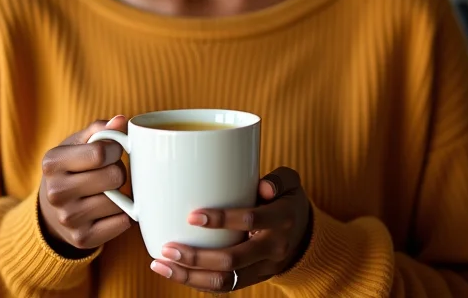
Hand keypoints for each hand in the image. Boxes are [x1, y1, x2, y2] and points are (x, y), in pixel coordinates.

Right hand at [38, 115, 134, 254]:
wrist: (52, 211)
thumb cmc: (71, 168)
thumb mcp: (77, 144)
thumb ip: (100, 129)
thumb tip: (121, 120)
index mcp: (53, 162)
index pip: (100, 152)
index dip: (115, 149)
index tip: (113, 150)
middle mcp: (56, 192)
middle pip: (113, 176)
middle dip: (119, 170)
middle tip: (110, 172)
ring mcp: (68, 219)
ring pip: (119, 201)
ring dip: (121, 194)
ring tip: (108, 190)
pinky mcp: (82, 239)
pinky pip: (122, 222)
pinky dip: (123, 214)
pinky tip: (110, 209)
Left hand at [150, 167, 310, 292]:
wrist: (305, 237)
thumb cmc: (288, 200)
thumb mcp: (291, 183)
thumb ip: (278, 179)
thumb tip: (263, 186)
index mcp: (281, 219)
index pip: (250, 221)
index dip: (222, 219)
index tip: (192, 216)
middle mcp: (272, 248)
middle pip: (232, 261)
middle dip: (197, 257)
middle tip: (168, 247)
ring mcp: (262, 269)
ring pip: (225, 282)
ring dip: (190, 277)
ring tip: (162, 264)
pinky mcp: (252, 279)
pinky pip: (224, 288)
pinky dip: (197, 282)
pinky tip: (174, 272)